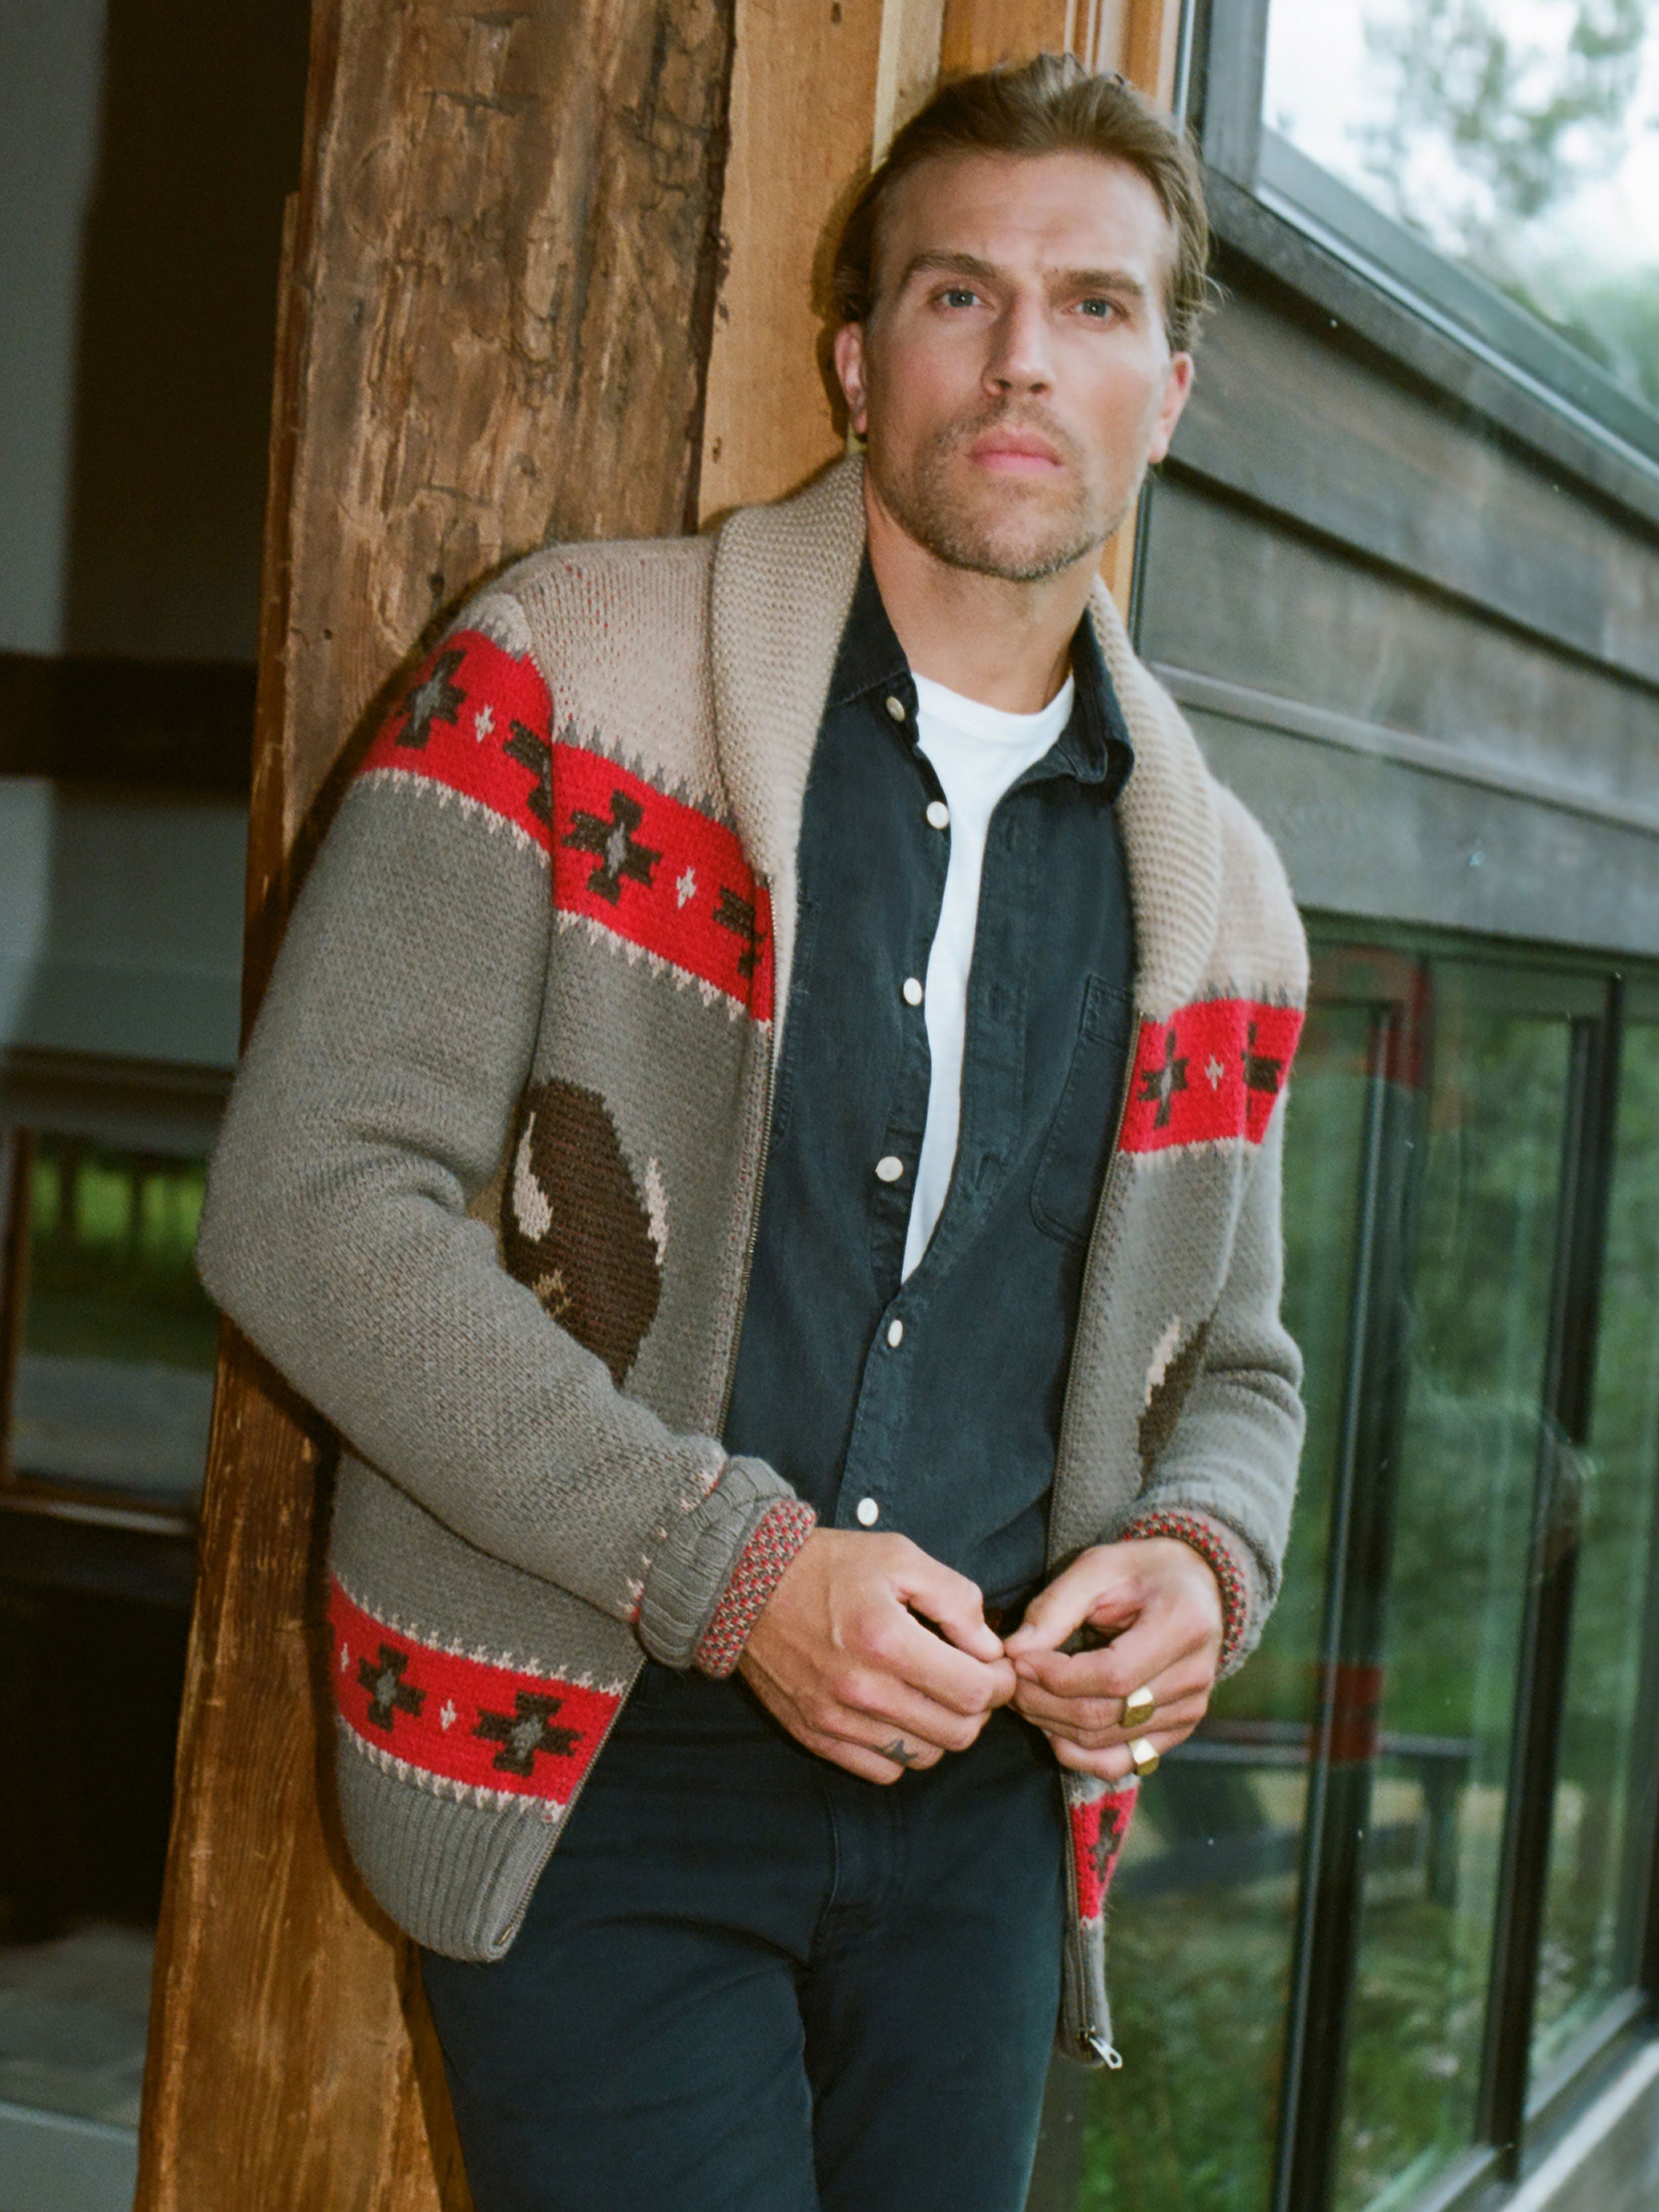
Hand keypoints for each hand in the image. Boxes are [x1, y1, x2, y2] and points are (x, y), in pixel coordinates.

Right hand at [738, 1529, 1015, 1783]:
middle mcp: (862, 1689)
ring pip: (924, 1758)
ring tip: (933, 1695)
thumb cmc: (829, 1565)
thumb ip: (956, 1599)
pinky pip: (882, 1771)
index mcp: (887, 1640)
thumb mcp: (900, 1556)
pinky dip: (902, 1751)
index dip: (1001, 1683)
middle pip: (957, 1734)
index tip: (997, 1667)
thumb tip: (989, 1648)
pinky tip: (899, 1715)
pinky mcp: (815, 1736)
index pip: (974, 1693)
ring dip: (942, 1731)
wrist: (746, 1584)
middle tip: (971, 1680)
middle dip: (978, 1710)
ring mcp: (836, 1719)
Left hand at [1003, 1537, 1222, 1780]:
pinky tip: (1051, 1727)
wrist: (1194, 1586)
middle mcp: (1194, 1678)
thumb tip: (1014, 1652)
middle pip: (1104, 1714)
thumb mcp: (1097, 1568)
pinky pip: (1120, 1763)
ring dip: (1051, 1726)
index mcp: (1182, 1628)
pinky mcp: (1176, 1732)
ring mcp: (1188, 1712)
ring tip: (1024, 1696)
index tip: (1016, 1659)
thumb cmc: (1142, 1571)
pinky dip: (1077, 1754)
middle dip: (1043, 1702)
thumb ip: (1055, 1608)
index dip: (1055, 1676)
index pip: (1112, 1676)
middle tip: (1009, 1680)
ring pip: (1104, 1743)